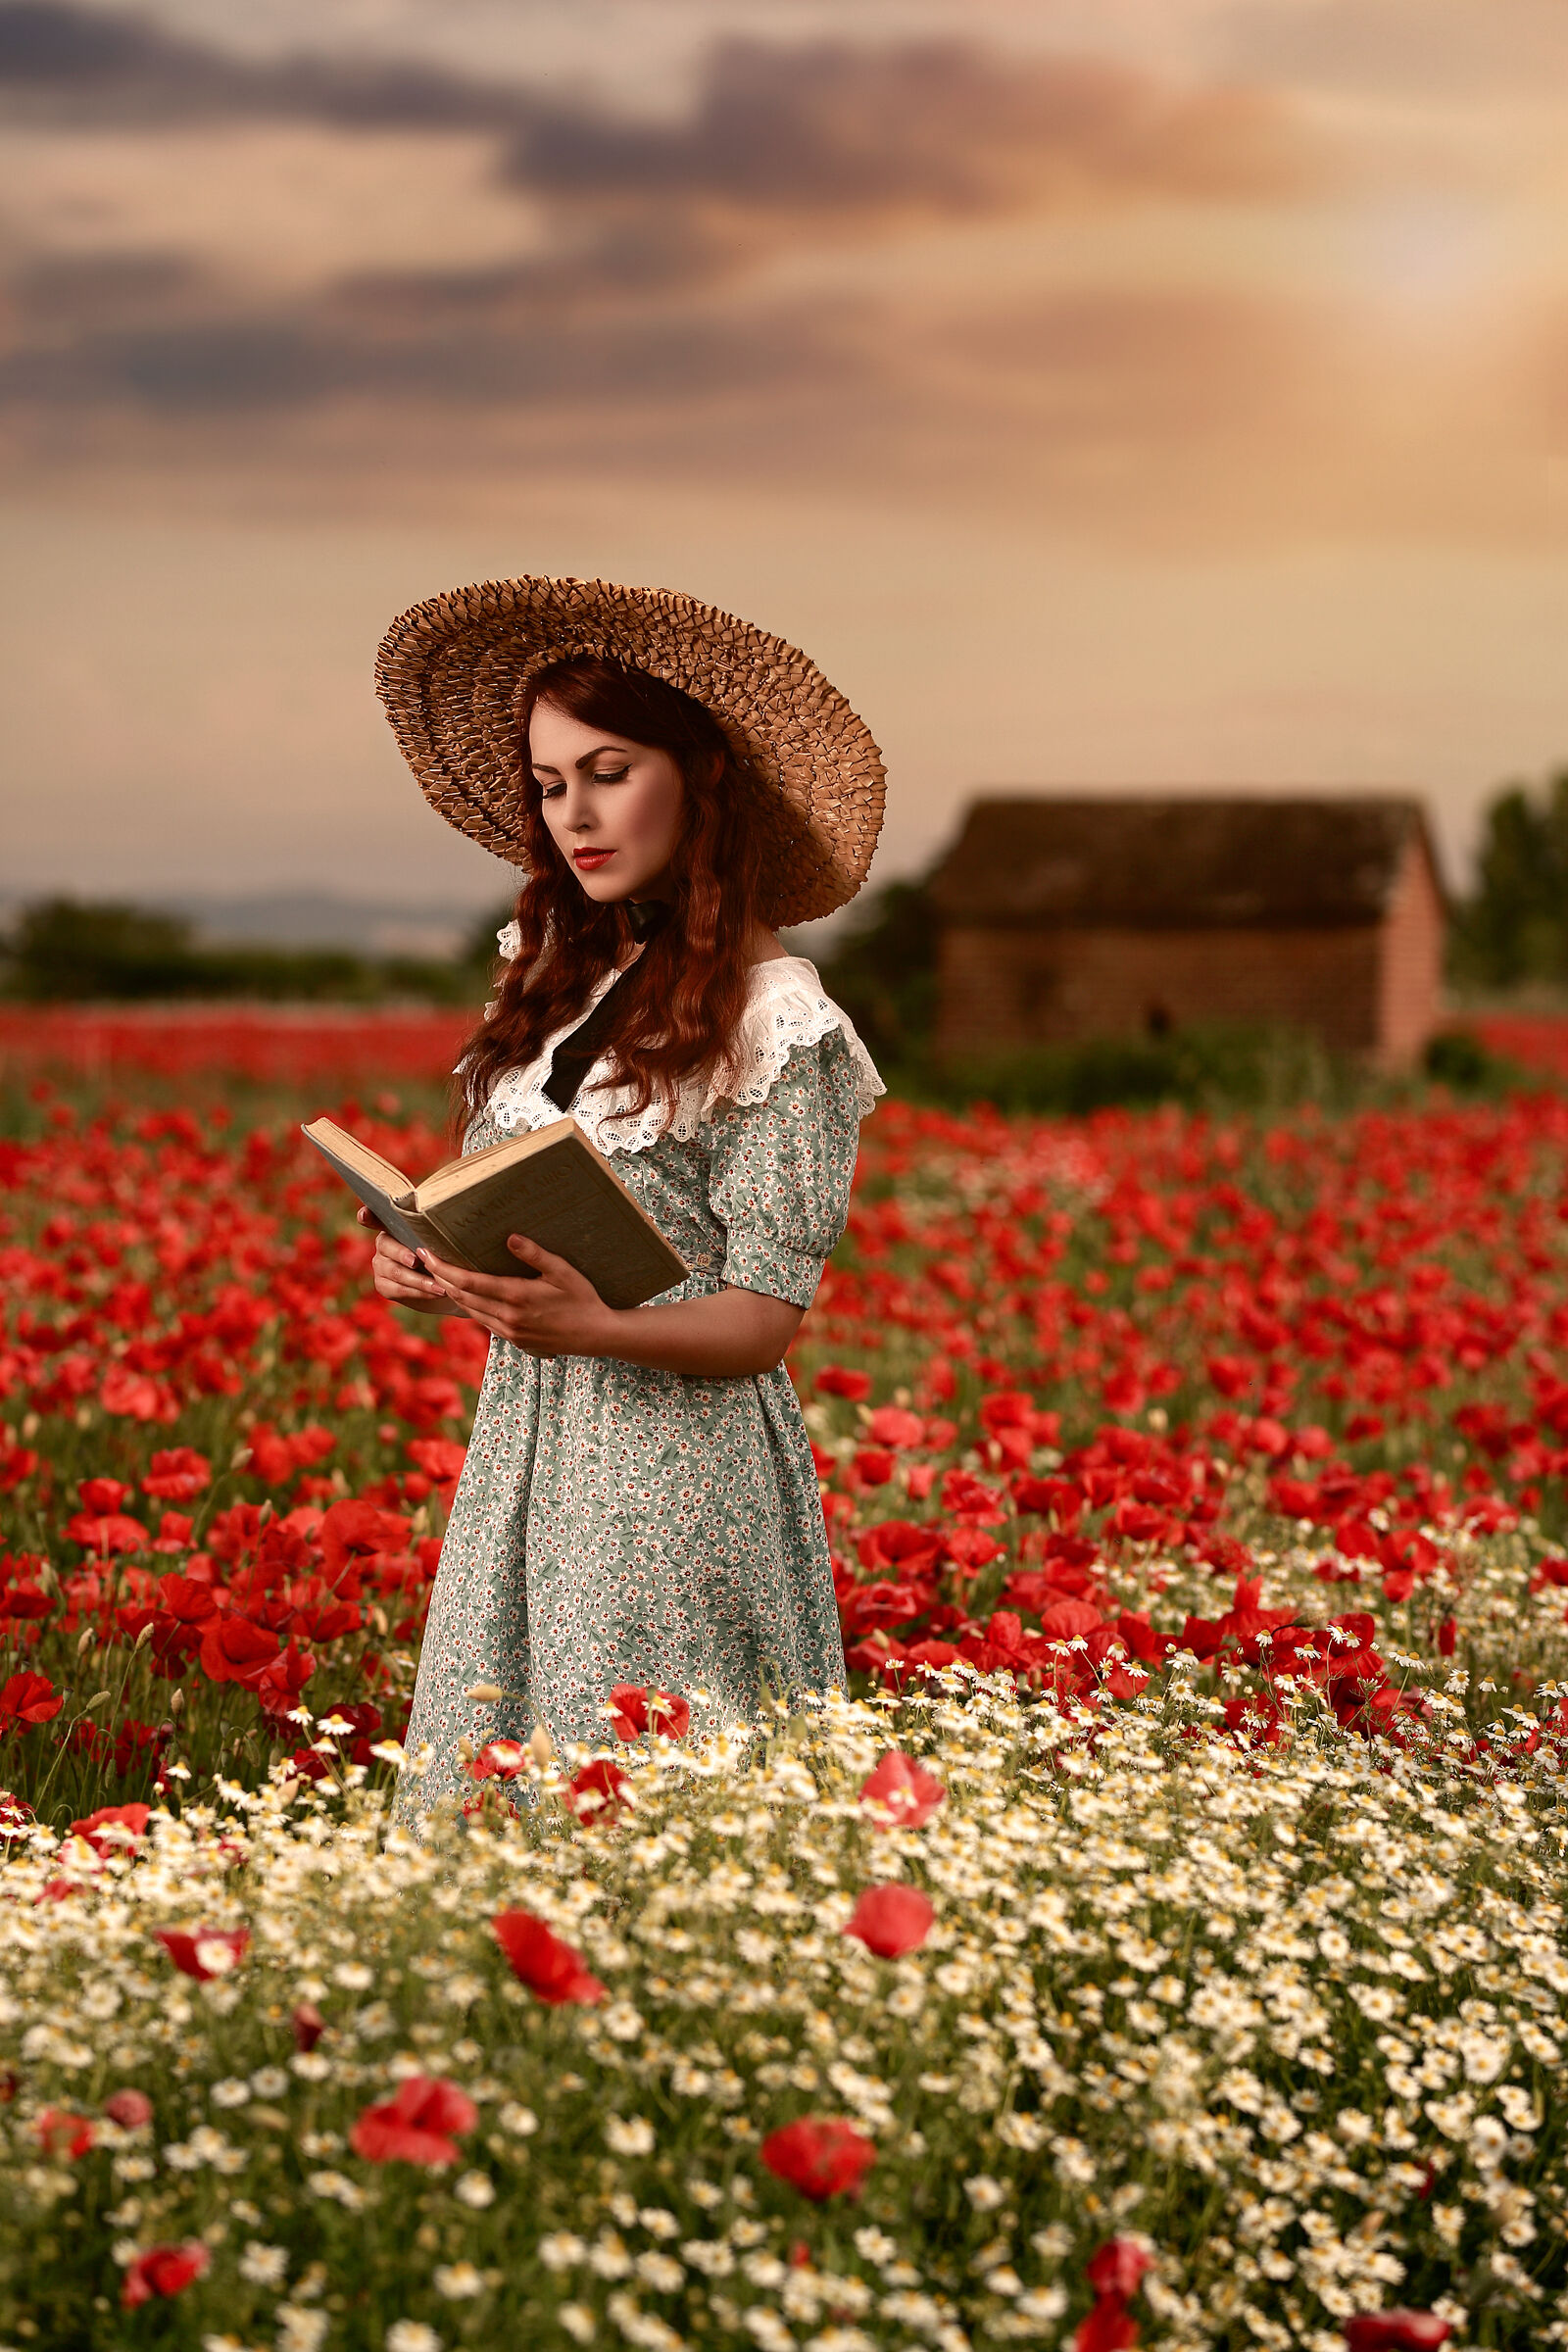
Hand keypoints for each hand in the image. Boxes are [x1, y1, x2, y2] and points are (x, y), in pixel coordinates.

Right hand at [357, 1206, 464, 1316]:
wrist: (444, 1284)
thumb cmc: (443, 1257)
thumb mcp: (441, 1243)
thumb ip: (435, 1235)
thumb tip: (445, 1227)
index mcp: (395, 1227)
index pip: (376, 1217)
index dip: (368, 1215)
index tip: (364, 1215)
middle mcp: (384, 1244)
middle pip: (387, 1246)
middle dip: (403, 1254)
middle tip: (417, 1261)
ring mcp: (380, 1265)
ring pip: (395, 1271)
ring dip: (419, 1280)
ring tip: (440, 1286)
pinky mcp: (383, 1285)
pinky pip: (398, 1289)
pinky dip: (419, 1292)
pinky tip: (435, 1293)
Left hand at [421, 1235, 618, 1358]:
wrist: (595, 1335)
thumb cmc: (583, 1299)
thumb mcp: (563, 1272)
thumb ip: (535, 1254)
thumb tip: (511, 1238)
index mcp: (516, 1296)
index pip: (468, 1282)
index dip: (443, 1268)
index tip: (427, 1253)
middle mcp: (507, 1317)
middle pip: (461, 1296)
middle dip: (440, 1277)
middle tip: (426, 1259)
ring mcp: (509, 1331)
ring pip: (469, 1310)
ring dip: (451, 1292)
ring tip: (440, 1274)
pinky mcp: (514, 1339)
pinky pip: (483, 1321)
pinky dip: (469, 1306)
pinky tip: (467, 1294)